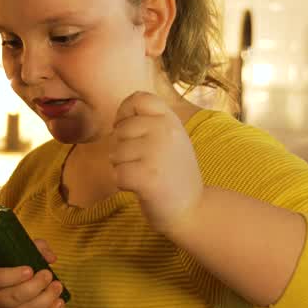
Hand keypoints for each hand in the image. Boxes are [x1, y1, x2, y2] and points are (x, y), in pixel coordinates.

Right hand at [0, 238, 63, 307]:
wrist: (17, 297)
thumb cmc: (20, 271)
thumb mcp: (23, 254)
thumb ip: (37, 248)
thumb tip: (50, 257)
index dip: (12, 276)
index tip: (30, 270)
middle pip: (12, 298)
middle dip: (34, 287)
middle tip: (48, 275)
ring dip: (45, 300)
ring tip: (58, 286)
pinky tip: (59, 303)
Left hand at [109, 91, 203, 236]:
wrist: (193, 209)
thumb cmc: (173, 173)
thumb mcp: (170, 138)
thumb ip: (150, 123)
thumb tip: (119, 118)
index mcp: (170, 119)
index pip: (138, 98)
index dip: (125, 113)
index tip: (130, 131)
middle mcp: (165, 130)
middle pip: (119, 130)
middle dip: (122, 149)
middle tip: (145, 163)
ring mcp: (156, 153)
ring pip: (114, 153)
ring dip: (123, 167)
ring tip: (145, 175)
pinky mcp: (147, 176)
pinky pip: (117, 174)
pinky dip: (123, 184)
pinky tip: (141, 188)